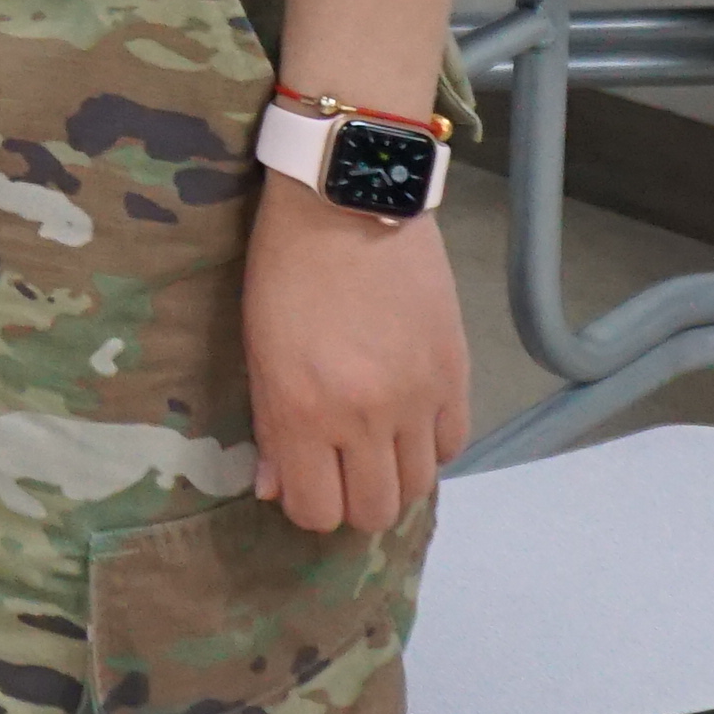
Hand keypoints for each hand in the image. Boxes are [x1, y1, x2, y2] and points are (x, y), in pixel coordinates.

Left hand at [241, 175, 470, 534]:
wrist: (349, 202)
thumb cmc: (286, 268)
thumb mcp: (258, 348)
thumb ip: (270, 427)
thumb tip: (274, 489)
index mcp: (303, 410)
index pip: (316, 510)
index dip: (308, 505)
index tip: (304, 480)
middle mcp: (365, 417)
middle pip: (374, 511)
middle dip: (353, 500)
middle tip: (341, 468)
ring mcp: (417, 398)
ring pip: (417, 486)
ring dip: (393, 476)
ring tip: (376, 444)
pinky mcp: (455, 373)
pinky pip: (452, 445)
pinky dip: (429, 445)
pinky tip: (409, 421)